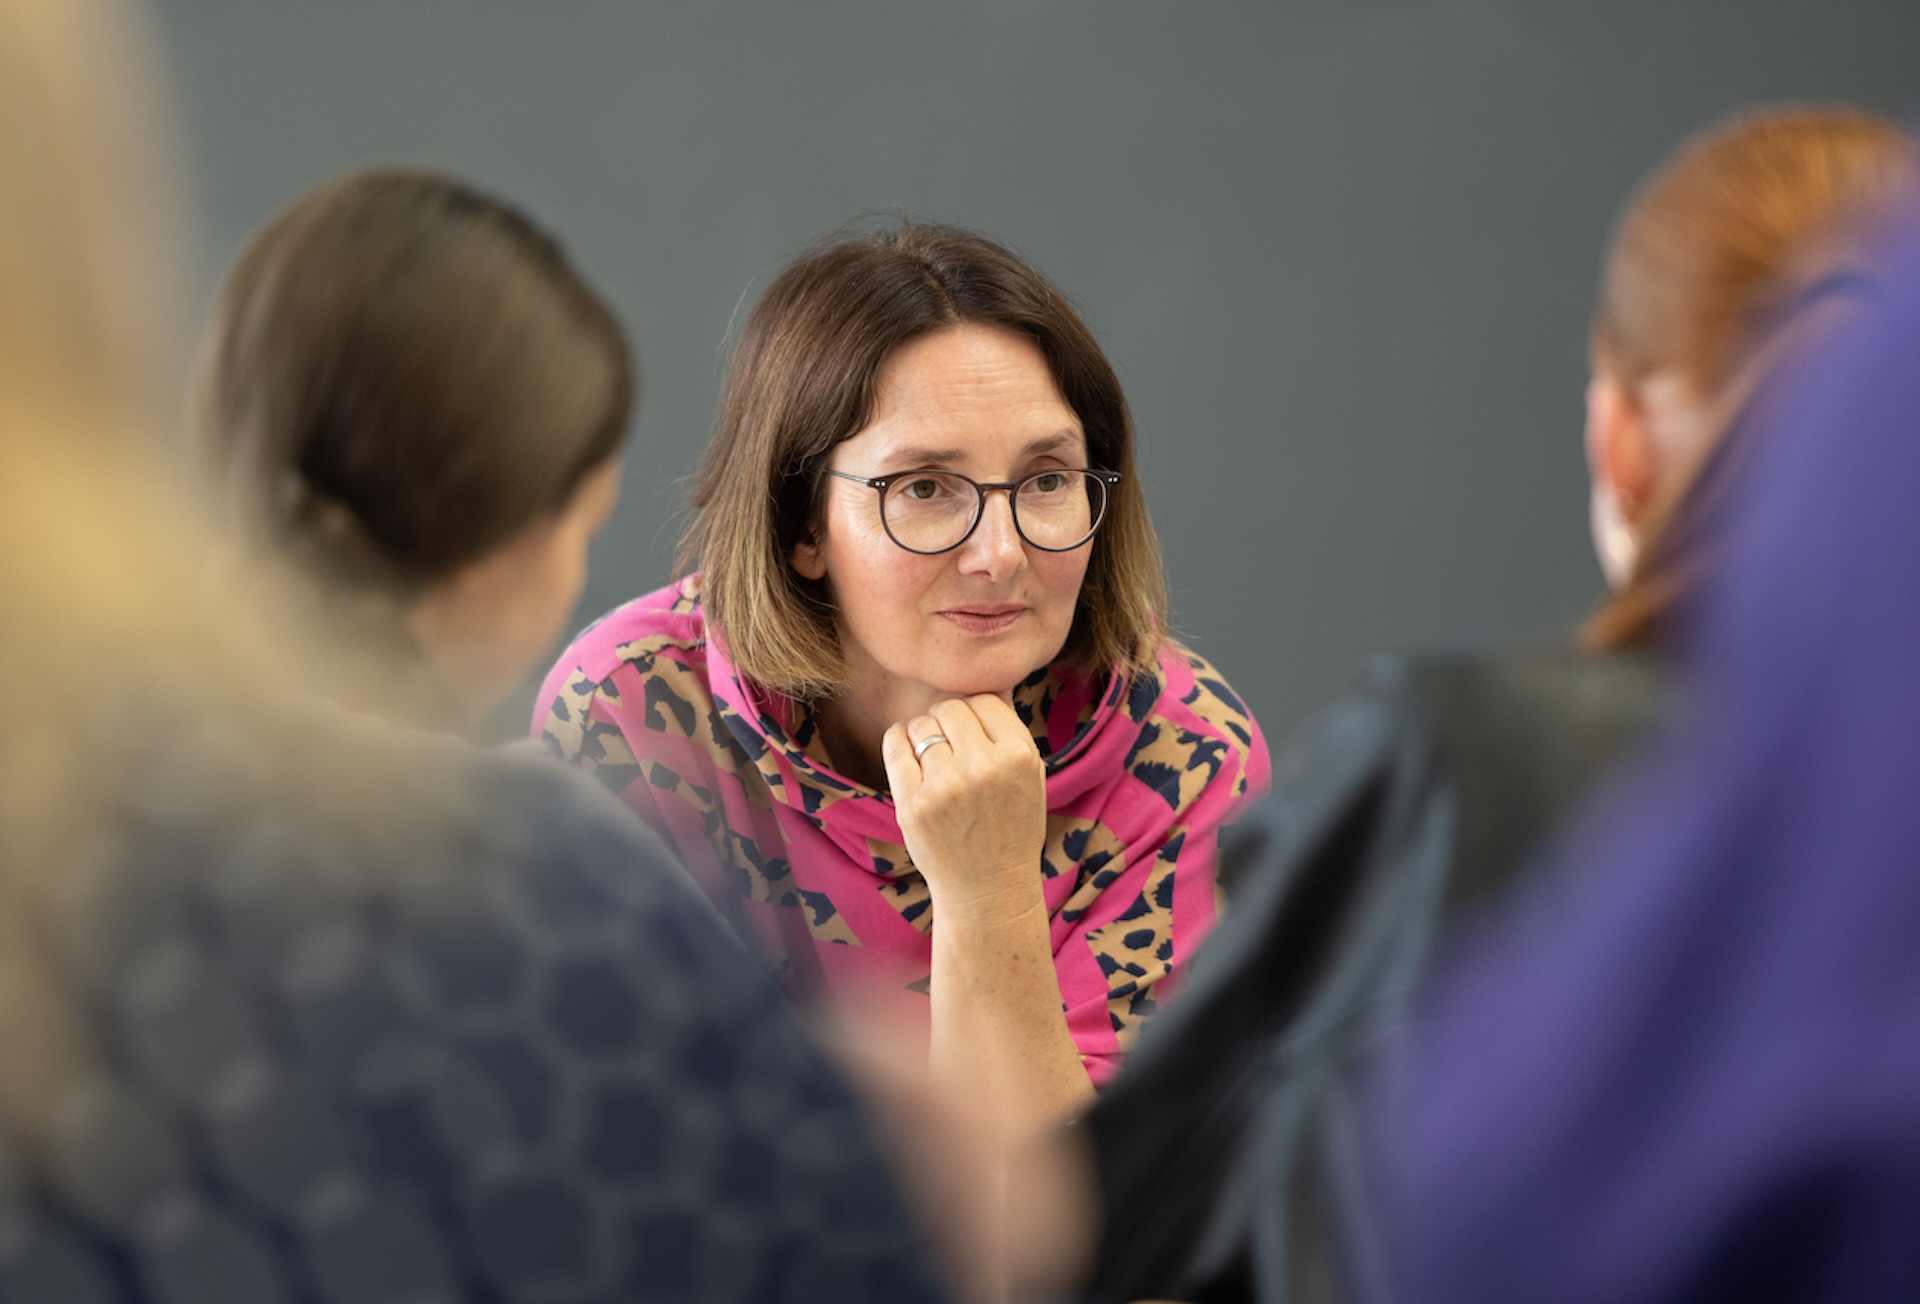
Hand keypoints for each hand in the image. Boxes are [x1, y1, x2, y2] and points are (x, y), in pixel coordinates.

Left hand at [882, 694, 1046, 919]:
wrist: (990, 889)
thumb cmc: (1010, 828)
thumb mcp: (1030, 778)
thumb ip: (1008, 732)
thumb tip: (986, 680)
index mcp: (1019, 756)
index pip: (983, 701)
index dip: (973, 715)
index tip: (971, 736)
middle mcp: (984, 767)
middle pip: (950, 708)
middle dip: (946, 723)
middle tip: (950, 750)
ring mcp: (946, 786)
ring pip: (921, 725)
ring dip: (922, 736)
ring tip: (933, 762)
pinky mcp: (913, 804)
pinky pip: (895, 745)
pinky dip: (897, 741)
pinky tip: (906, 751)